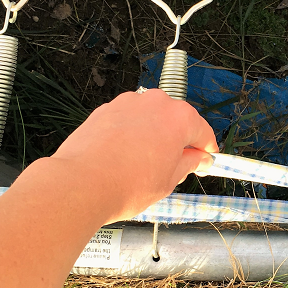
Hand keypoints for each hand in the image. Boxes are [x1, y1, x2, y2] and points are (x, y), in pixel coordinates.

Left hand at [50, 89, 216, 221]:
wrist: (81, 184)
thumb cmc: (126, 184)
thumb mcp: (170, 180)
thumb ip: (189, 163)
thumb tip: (199, 159)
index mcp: (179, 118)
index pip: (202, 131)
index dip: (207, 149)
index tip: (206, 160)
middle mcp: (156, 103)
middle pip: (176, 120)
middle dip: (179, 140)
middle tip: (175, 165)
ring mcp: (129, 103)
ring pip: (151, 118)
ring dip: (153, 135)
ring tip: (145, 164)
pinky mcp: (106, 109)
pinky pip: (128, 120)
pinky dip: (131, 134)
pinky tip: (125, 156)